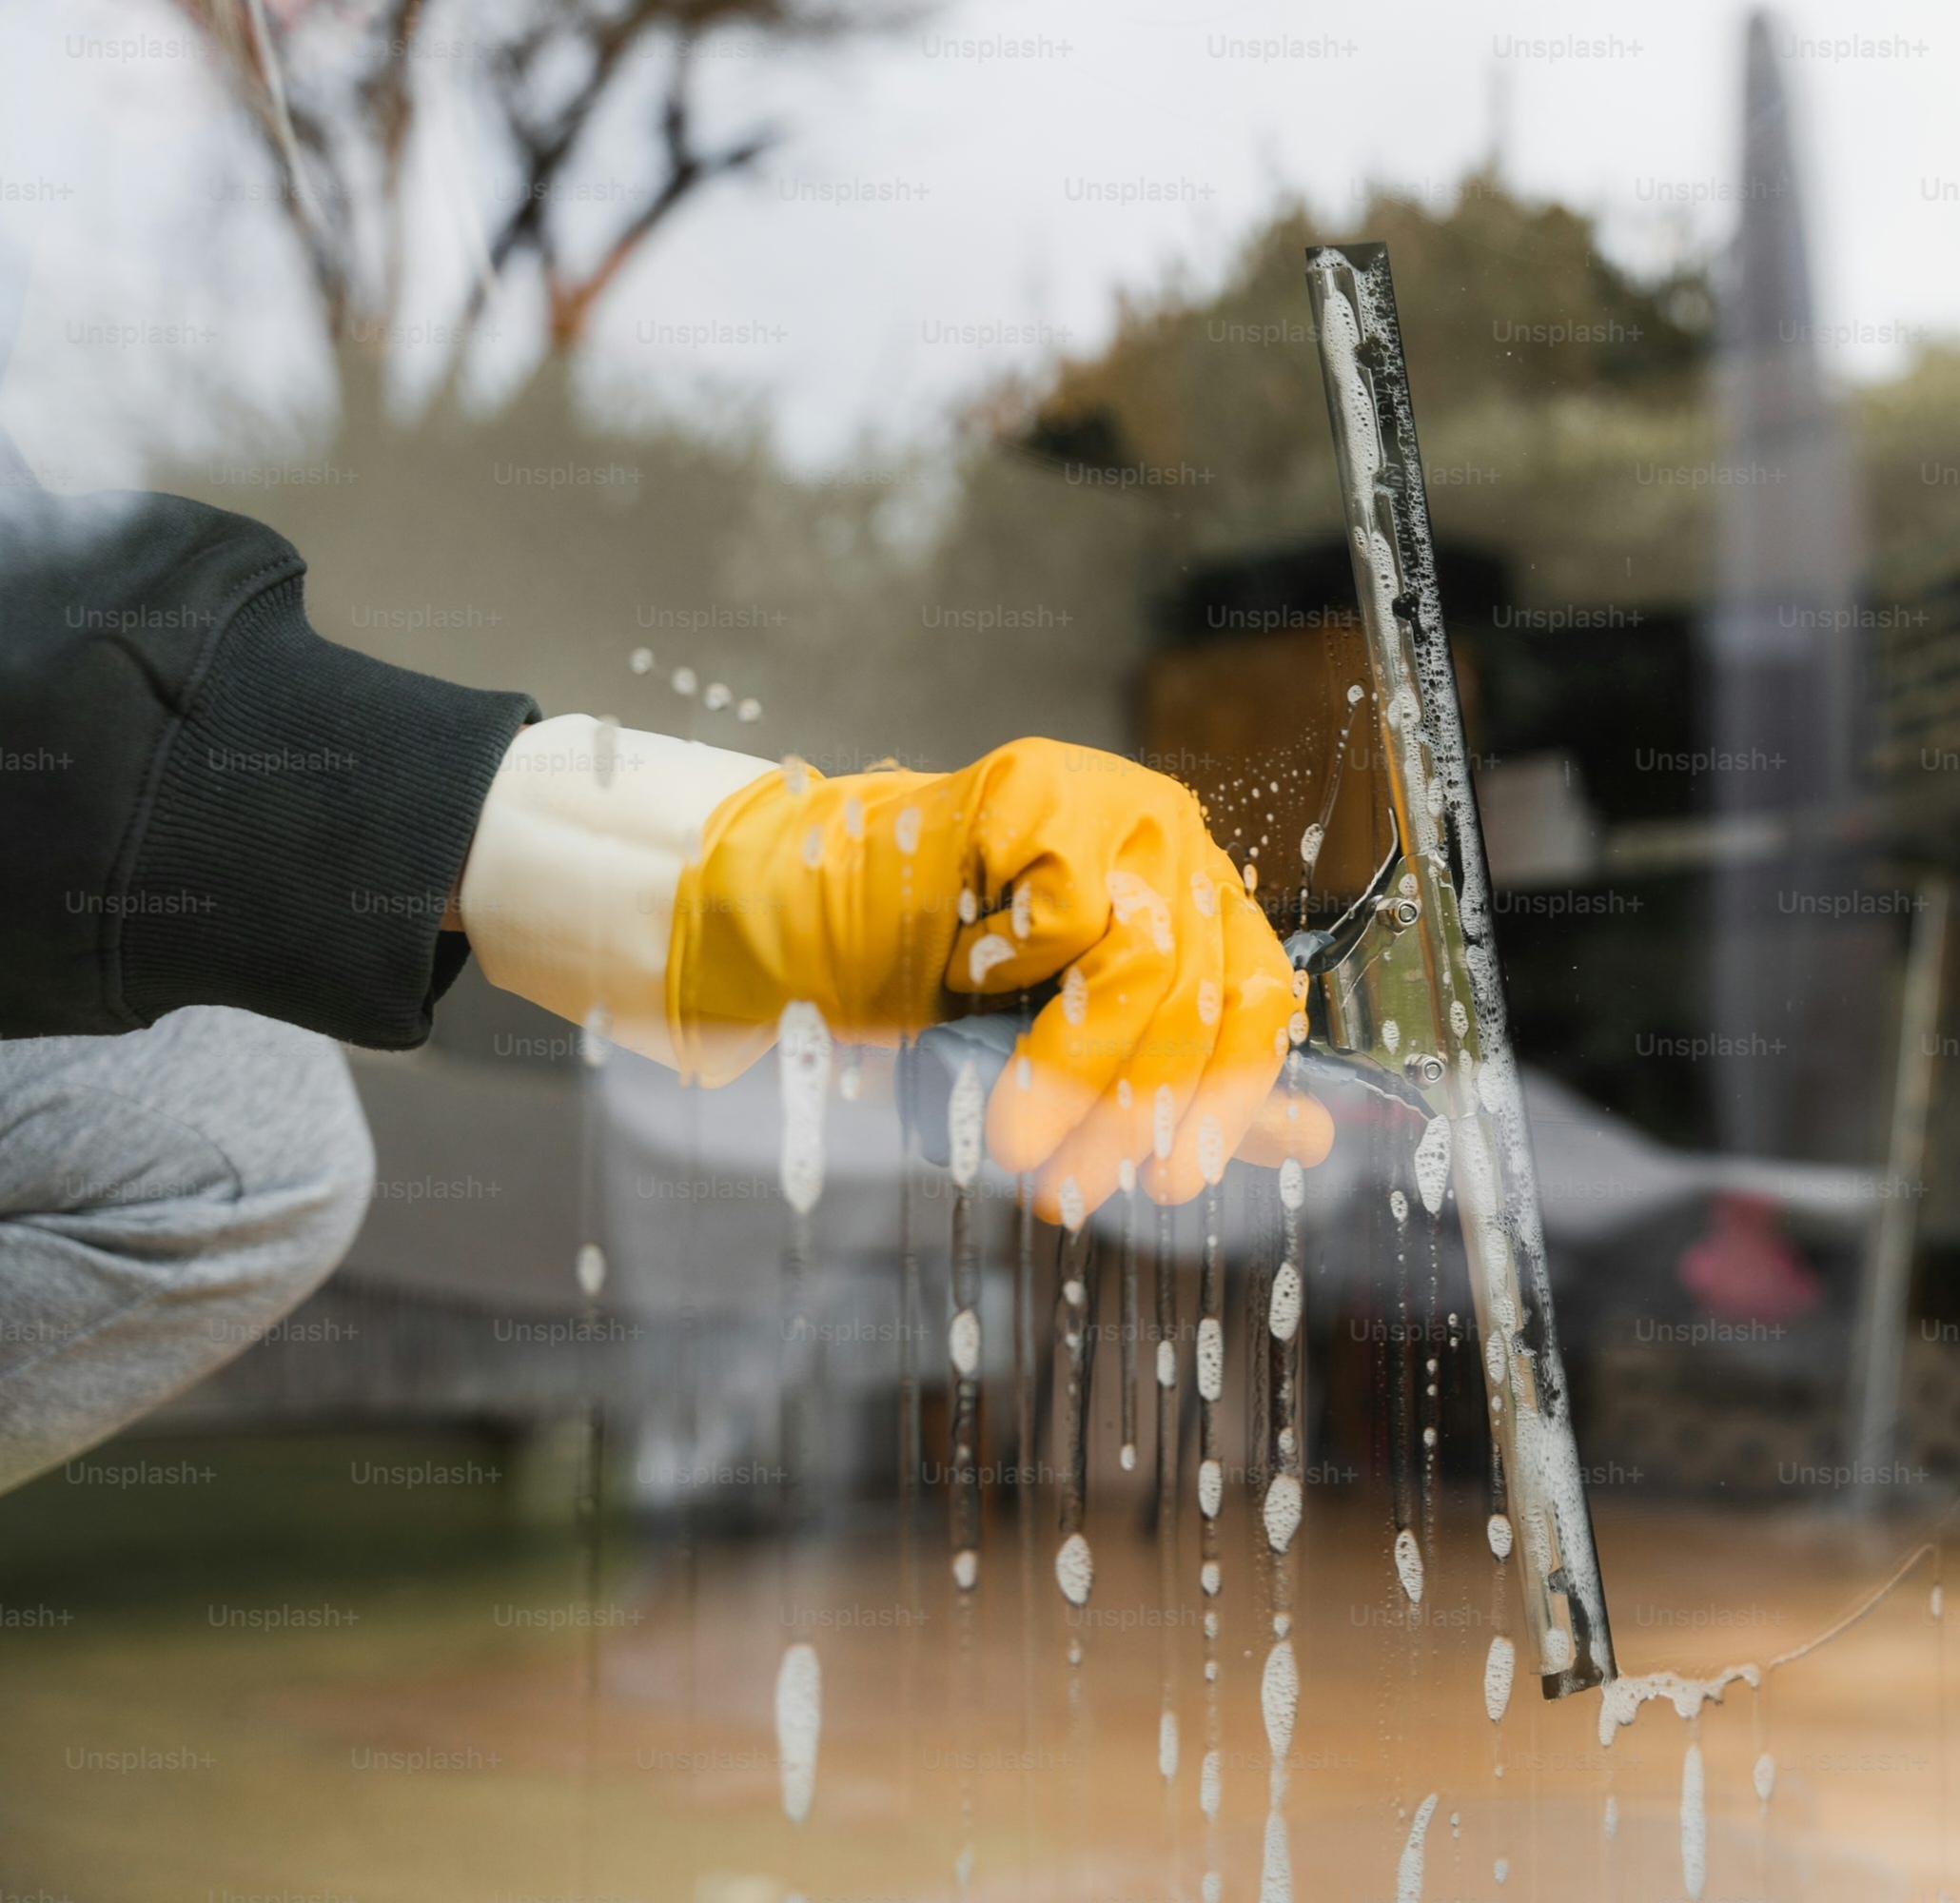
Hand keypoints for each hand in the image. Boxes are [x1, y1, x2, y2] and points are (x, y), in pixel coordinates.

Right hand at [672, 736, 1330, 1220]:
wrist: (810, 914)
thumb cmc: (937, 986)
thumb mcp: (1064, 1055)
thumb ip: (1182, 1087)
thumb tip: (1308, 1142)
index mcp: (1195, 898)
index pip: (1262, 994)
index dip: (1229, 1096)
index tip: (1175, 1180)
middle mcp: (1172, 843)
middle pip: (1205, 990)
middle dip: (1137, 1111)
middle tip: (1072, 1189)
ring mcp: (1113, 804)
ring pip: (1146, 964)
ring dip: (1079, 1074)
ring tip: (1017, 1139)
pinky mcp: (1045, 788)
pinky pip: (1068, 916)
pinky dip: (1019, 975)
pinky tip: (968, 984)